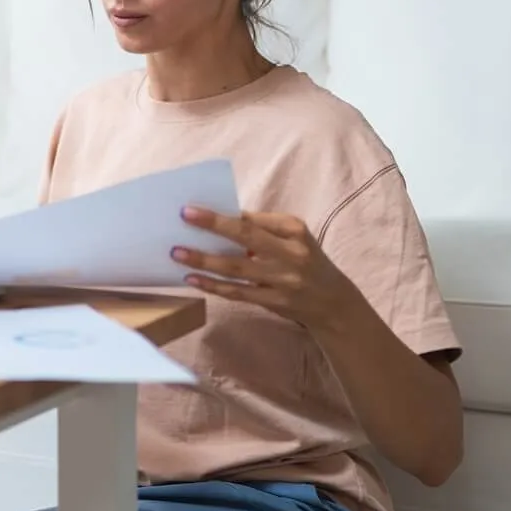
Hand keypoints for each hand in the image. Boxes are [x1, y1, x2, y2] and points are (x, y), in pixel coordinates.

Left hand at [171, 206, 361, 333]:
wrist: (333, 301)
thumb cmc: (303, 260)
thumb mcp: (292, 238)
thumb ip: (262, 228)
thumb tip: (219, 219)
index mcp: (294, 230)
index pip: (254, 219)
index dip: (223, 214)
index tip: (192, 208)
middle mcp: (291, 253)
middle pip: (246, 237)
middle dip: (213, 226)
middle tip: (184, 218)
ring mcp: (284, 280)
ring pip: (237, 268)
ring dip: (205, 260)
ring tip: (177, 253)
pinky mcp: (275, 302)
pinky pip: (238, 292)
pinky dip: (213, 286)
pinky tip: (193, 279)